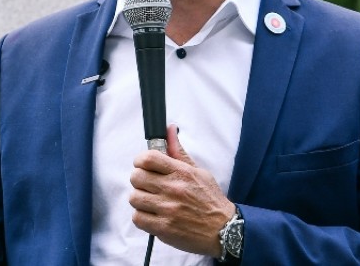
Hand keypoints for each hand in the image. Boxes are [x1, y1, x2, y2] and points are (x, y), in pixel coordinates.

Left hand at [128, 125, 236, 256]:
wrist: (224, 230)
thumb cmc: (211, 200)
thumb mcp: (199, 172)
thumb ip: (179, 152)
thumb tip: (169, 130)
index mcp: (181, 173)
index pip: (148, 158)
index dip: (140, 161)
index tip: (143, 166)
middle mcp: (173, 189)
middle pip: (136, 177)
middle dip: (139, 180)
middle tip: (148, 185)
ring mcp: (167, 210)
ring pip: (134, 198)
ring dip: (140, 199)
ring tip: (151, 201)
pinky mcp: (164, 228)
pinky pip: (138, 218)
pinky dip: (142, 217)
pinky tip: (152, 215)